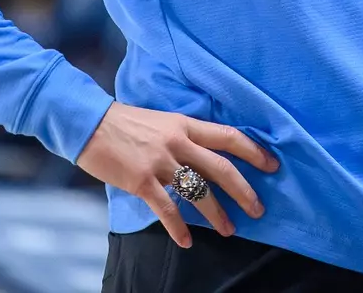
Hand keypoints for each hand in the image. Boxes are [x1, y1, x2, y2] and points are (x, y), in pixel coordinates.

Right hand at [75, 103, 277, 247]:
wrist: (89, 124)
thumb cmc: (124, 122)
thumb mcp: (162, 121)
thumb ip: (183, 135)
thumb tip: (204, 154)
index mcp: (185, 124)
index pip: (228, 136)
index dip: (253, 151)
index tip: (272, 165)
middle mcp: (178, 141)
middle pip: (222, 168)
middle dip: (244, 191)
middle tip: (258, 209)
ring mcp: (160, 162)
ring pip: (199, 192)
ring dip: (217, 214)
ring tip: (230, 230)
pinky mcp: (142, 181)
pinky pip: (167, 209)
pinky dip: (179, 228)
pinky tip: (187, 241)